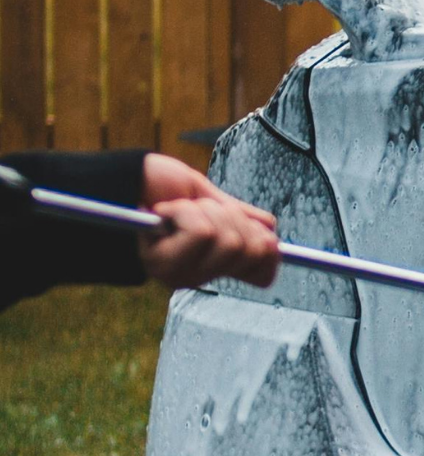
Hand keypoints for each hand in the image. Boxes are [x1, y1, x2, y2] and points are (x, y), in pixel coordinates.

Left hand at [138, 153, 280, 289]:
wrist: (120, 181)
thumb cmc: (158, 187)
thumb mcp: (209, 198)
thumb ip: (239, 216)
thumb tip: (270, 229)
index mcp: (217, 262)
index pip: (264, 269)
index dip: (266, 243)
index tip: (242, 224)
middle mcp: (204, 274)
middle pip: (250, 247)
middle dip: (229, 214)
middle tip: (198, 209)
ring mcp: (185, 274)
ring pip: (226, 239)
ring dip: (202, 211)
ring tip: (177, 210)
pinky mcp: (166, 265)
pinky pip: (201, 232)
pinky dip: (184, 211)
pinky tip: (162, 215)